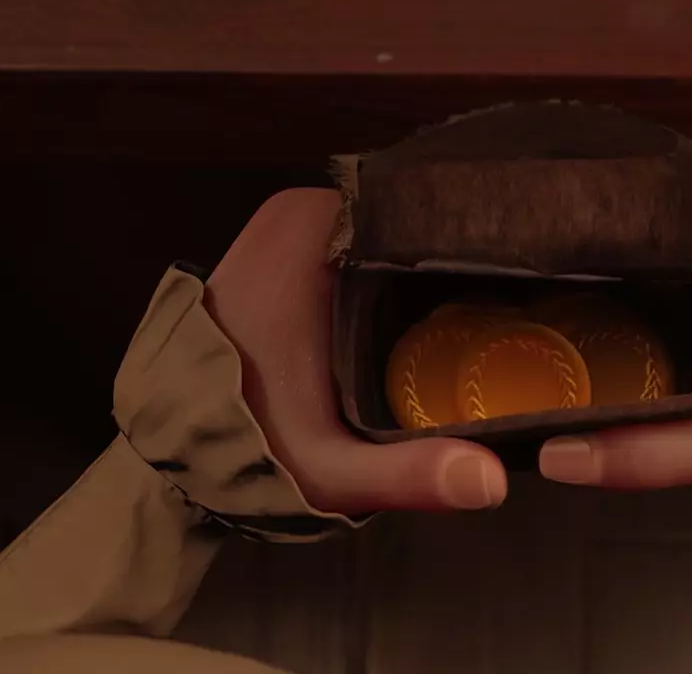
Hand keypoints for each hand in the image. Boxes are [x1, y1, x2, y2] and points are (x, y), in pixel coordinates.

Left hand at [202, 189, 507, 515]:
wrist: (165, 453)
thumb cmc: (248, 447)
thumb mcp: (333, 469)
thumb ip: (410, 473)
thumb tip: (497, 482)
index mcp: (313, 233)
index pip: (424, 212)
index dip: (479, 248)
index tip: (527, 285)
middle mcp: (298, 210)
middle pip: (411, 218)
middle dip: (457, 256)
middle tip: (518, 302)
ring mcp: (286, 222)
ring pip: (387, 229)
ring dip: (427, 262)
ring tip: (490, 302)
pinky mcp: (281, 243)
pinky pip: (359, 240)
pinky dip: (392, 269)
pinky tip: (433, 307)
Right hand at [538, 152, 691, 489]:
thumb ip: (648, 453)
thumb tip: (550, 458)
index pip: (663, 179)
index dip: (600, 207)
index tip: (542, 231)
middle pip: (667, 189)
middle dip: (611, 220)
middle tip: (540, 252)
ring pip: (687, 205)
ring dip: (640, 230)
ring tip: (567, 257)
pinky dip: (674, 243)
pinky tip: (622, 272)